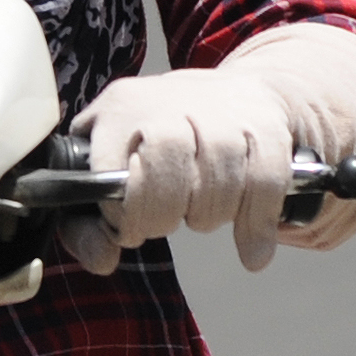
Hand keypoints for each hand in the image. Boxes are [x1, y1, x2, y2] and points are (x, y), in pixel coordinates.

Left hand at [56, 66, 294, 275]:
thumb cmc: (158, 142)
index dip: (121, 212)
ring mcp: (221, 110)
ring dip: (210, 214)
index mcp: (120, 108)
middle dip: (164, 209)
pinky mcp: (265, 126)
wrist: (231, 95)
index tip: (126, 229)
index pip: (111, 164)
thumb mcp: (110, 168)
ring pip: (219, 168)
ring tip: (200, 217)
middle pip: (166, 153)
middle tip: (164, 224)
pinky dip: (258, 222)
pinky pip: (266, 180)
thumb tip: (102, 260)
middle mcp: (169, 100)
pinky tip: (251, 249)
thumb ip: (89, 225)